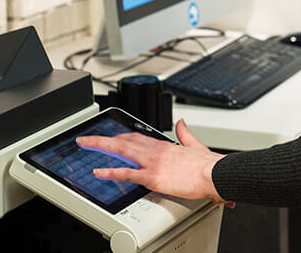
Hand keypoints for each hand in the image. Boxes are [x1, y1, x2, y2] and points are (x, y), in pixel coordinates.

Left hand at [76, 119, 231, 204]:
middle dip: (103, 139)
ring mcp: (153, 163)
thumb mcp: (195, 144)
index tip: (112, 136)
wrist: (214, 173)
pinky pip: (127, 173)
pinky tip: (99, 172)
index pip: (137, 137)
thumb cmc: (207, 165)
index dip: (121, 136)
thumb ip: (185, 133)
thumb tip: (182, 122)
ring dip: (101, 147)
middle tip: (87, 139)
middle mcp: (156, 150)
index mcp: (165, 145)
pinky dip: (110, 172)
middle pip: (124, 140)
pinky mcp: (153, 177)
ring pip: (121, 151)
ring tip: (86, 145)